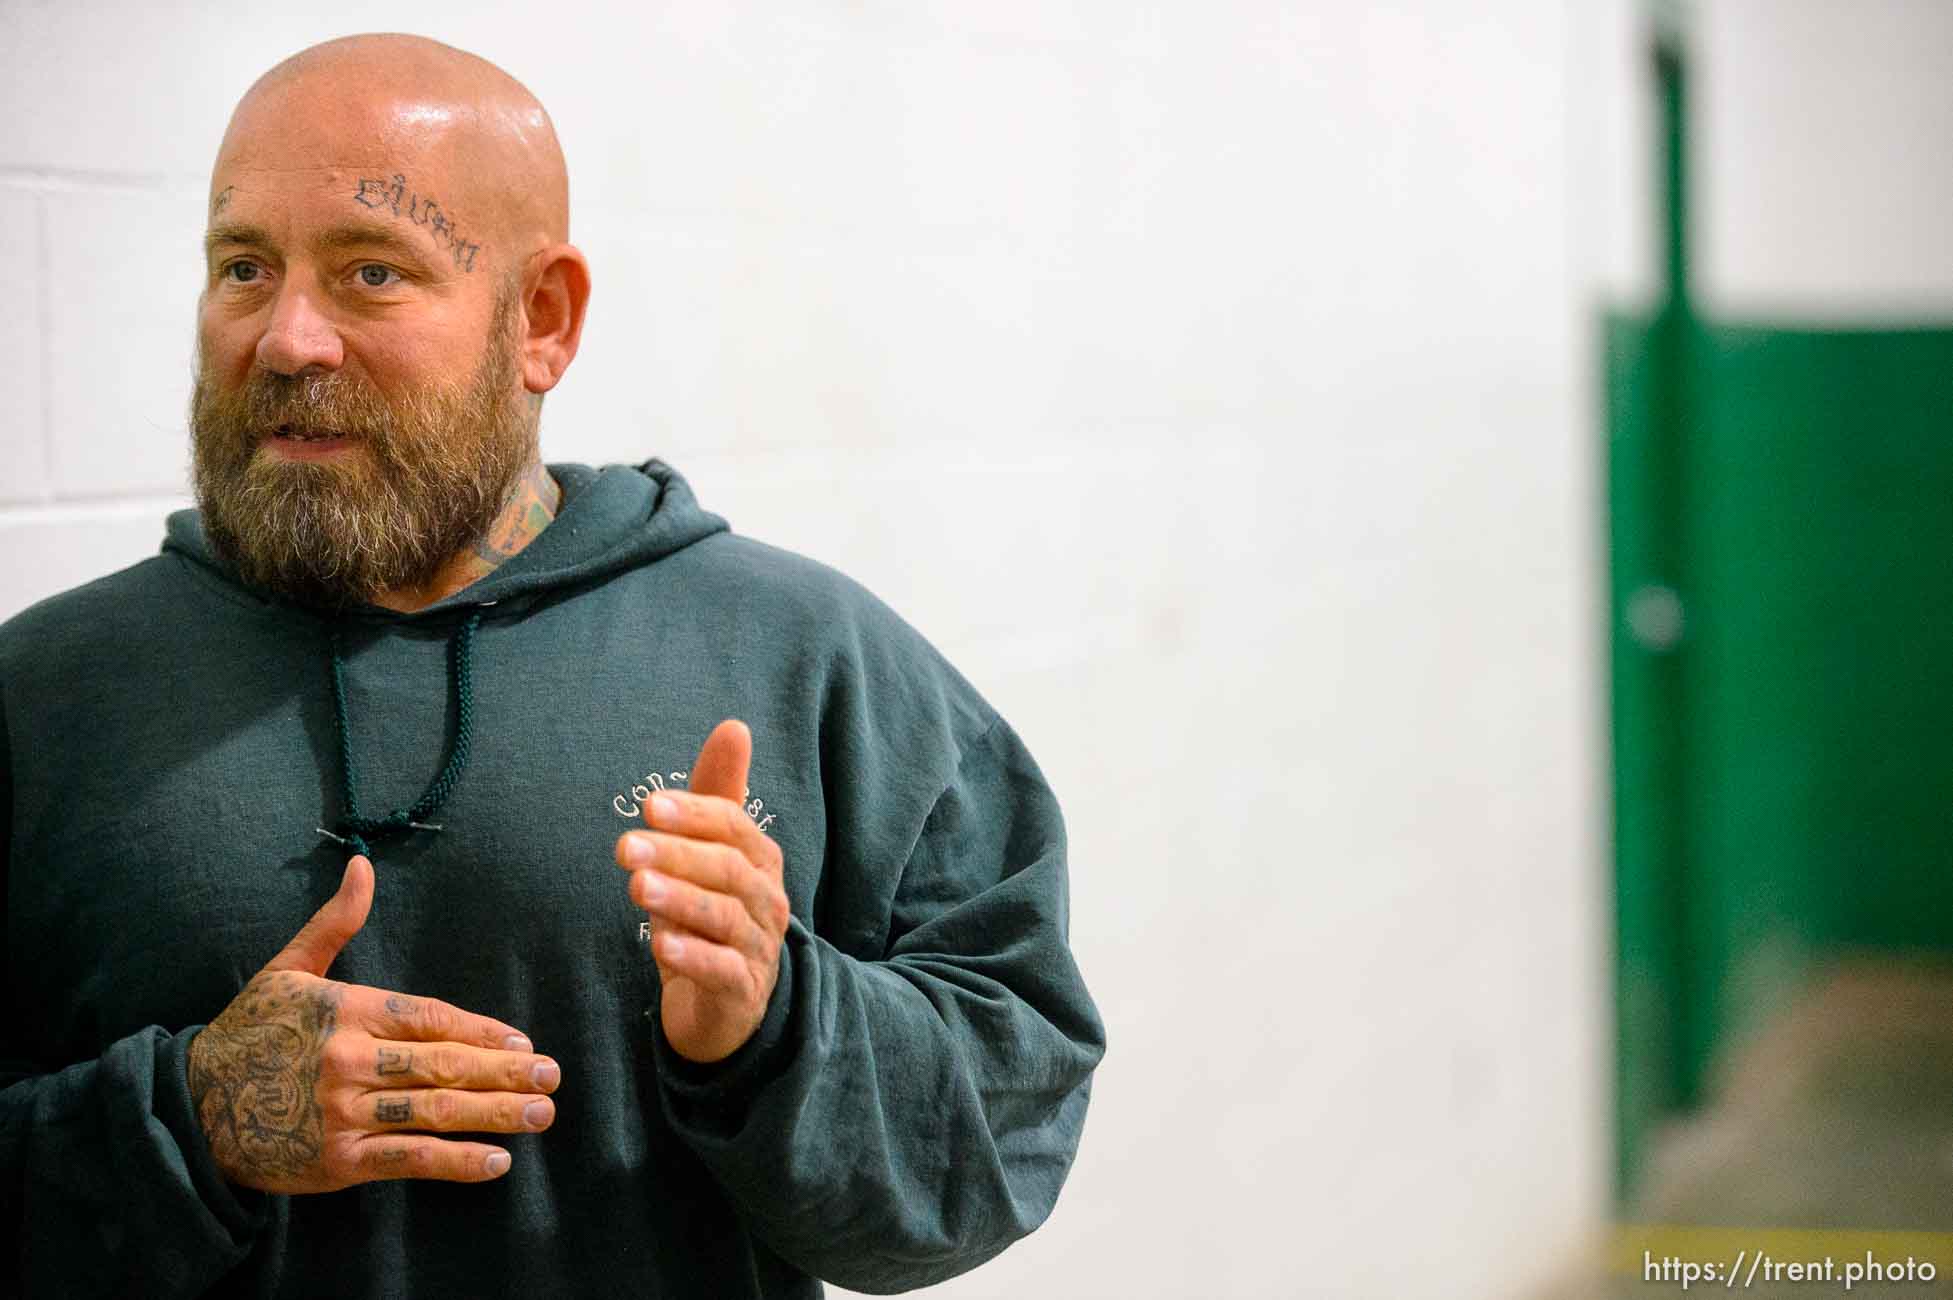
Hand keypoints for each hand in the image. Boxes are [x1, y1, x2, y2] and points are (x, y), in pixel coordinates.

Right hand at [185, 855, 560, 1192]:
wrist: (189, 1106)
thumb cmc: (249, 1032)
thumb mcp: (288, 969)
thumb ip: (336, 923)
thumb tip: (362, 866)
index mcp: (347, 1011)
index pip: (431, 1018)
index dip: (482, 1031)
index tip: (523, 1042)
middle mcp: (351, 1060)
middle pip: (444, 1064)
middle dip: (505, 1072)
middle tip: (552, 1077)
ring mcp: (345, 1112)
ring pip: (435, 1111)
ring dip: (495, 1114)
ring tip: (540, 1114)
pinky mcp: (338, 1161)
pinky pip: (409, 1159)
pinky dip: (457, 1162)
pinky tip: (497, 1162)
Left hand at [616, 719, 790, 1063]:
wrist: (727, 1003)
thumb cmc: (714, 916)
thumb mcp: (712, 855)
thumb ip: (718, 794)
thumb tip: (734, 727)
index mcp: (760, 861)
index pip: (733, 827)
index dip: (694, 814)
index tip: (649, 805)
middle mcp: (766, 900)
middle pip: (727, 869)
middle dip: (676, 853)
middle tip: (624, 846)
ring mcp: (759, 947)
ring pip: (725, 918)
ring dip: (680, 899)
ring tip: (637, 887)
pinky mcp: (743, 990)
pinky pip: (723, 970)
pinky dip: (693, 956)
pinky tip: (660, 944)